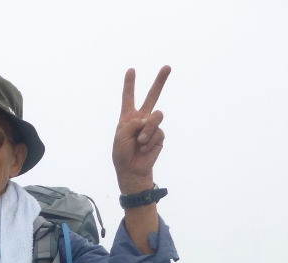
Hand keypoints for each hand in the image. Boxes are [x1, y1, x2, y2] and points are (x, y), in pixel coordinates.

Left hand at [112, 66, 170, 193]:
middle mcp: (142, 118)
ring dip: (147, 130)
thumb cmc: (122, 154)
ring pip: (156, 116)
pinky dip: (149, 141)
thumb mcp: (120, 136)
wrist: (131, 170)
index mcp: (128, 117)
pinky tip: (144, 148)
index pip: (129, 98)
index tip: (131, 70)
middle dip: (160, 81)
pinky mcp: (160, 135)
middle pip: (152, 96)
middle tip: (167, 67)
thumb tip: (148, 119)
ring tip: (139, 142)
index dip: (130, 84)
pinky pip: (158, 132)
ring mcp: (152, 126)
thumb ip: (132, 123)